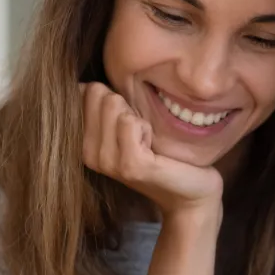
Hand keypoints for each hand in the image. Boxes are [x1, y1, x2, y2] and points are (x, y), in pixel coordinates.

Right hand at [81, 82, 222, 219]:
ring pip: (113, 105)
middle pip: (99, 95)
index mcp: (84, 142)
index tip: (129, 122)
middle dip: (127, 105)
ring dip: (139, 117)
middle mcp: (89, 154)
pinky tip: (154, 147)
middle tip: (141, 132)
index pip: (84, 91)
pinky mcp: (129, 165)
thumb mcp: (130, 127)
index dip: (114, 97)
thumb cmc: (162, 154)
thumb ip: (108, 106)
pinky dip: (147, 127)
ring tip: (148, 140)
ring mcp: (108, 162)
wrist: (190, 192)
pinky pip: (130, 122)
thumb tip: (87, 82)